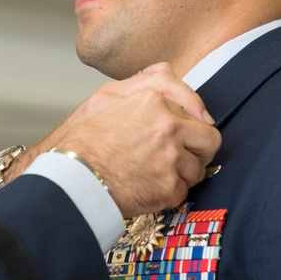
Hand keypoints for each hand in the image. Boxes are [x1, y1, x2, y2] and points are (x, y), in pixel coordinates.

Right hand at [6, 63, 219, 215]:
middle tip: (185, 158)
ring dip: (181, 175)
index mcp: (152, 100)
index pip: (195, 107)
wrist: (72, 178)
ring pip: (197, 169)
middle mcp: (166, 126)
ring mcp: (170, 157)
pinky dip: (169, 194)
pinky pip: (184, 191)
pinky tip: (148, 189)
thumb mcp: (107, 98)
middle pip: (209, 139)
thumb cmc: (84, 142)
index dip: (198, 122)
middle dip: (199, 150)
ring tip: (155, 176)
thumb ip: (147, 86)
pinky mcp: (170, 186)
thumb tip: (174, 85)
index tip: (199, 128)